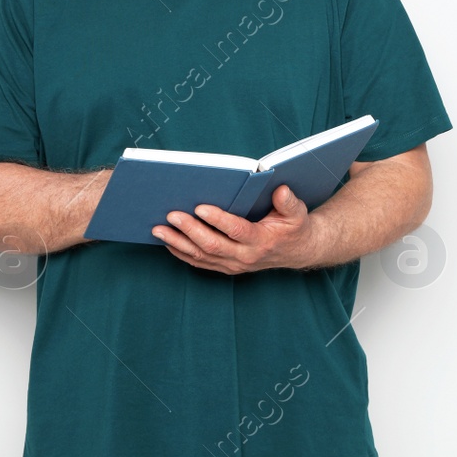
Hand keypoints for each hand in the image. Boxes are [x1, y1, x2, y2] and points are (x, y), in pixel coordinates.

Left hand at [152, 184, 322, 273]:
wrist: (296, 251)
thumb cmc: (293, 227)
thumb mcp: (297, 213)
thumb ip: (289, 202)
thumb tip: (280, 190)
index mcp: (261, 241)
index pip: (237, 231)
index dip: (218, 220)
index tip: (200, 207)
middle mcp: (245, 257)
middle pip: (212, 245)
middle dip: (190, 229)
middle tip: (171, 214)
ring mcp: (233, 265)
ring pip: (201, 256)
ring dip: (178, 242)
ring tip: (158, 228)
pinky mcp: (225, 267)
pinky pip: (199, 262)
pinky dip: (180, 252)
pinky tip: (166, 240)